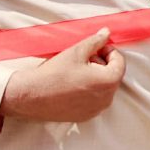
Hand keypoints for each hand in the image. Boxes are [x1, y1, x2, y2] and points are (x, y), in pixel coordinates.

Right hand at [0, 29, 125, 123]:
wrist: (30, 96)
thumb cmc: (54, 73)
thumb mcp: (77, 51)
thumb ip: (96, 41)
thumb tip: (106, 33)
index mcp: (109, 82)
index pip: (120, 62)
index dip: (109, 51)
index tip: (96, 47)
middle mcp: (106, 99)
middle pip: (112, 75)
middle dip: (101, 63)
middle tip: (84, 57)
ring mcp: (96, 110)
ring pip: (103, 87)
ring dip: (95, 76)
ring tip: (76, 70)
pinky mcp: (84, 116)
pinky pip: (93, 99)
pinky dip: (88, 89)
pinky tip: (72, 83)